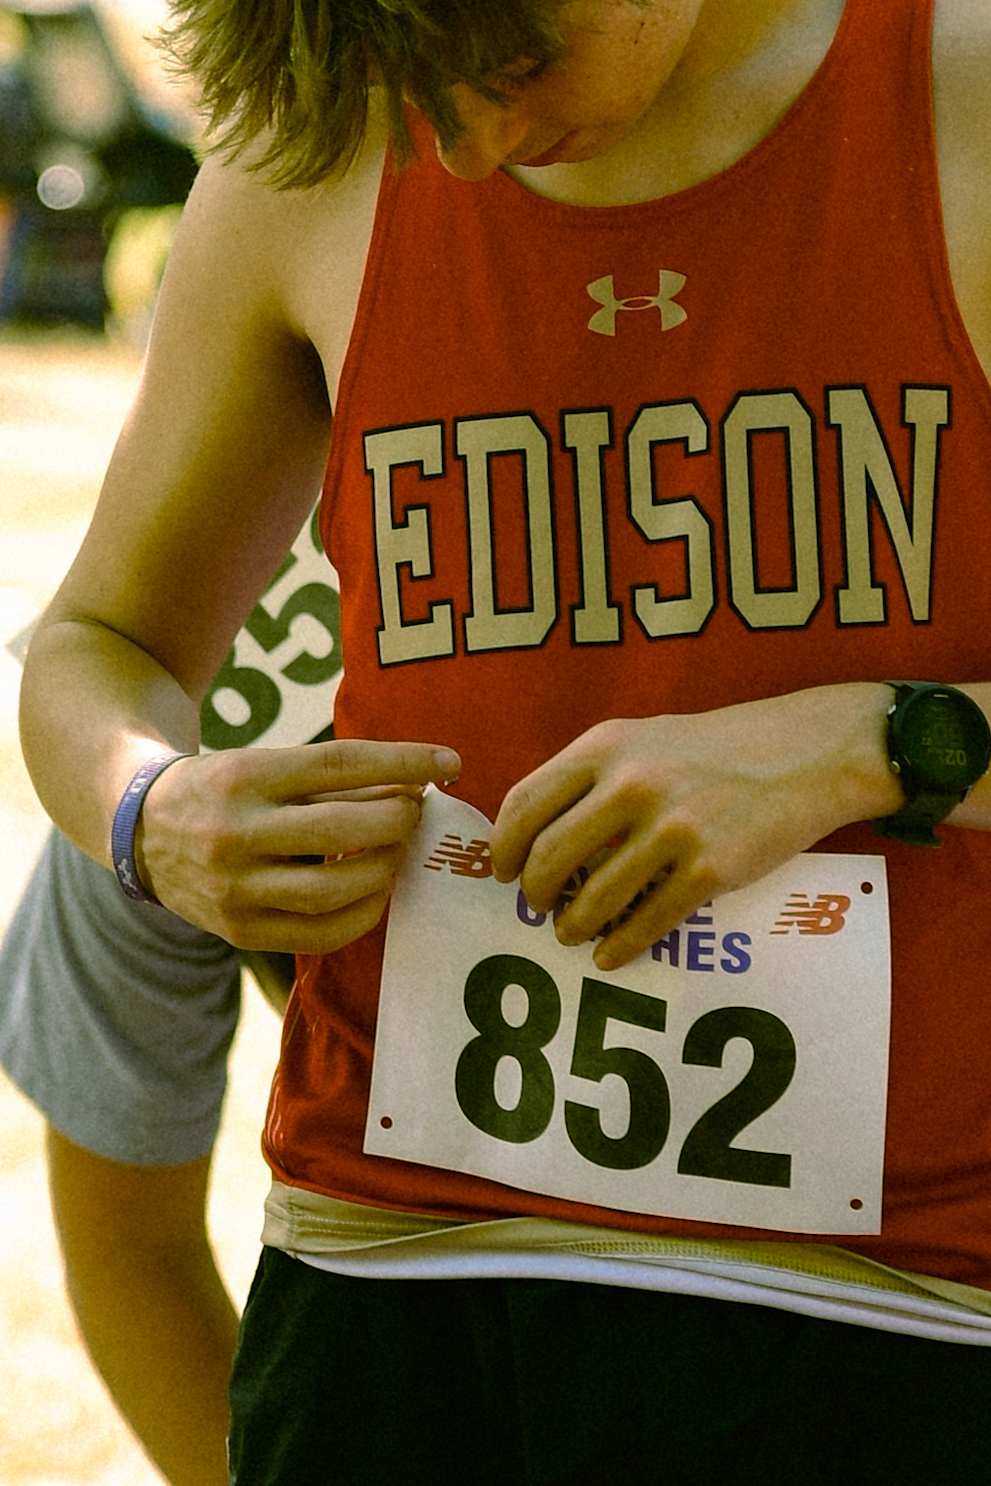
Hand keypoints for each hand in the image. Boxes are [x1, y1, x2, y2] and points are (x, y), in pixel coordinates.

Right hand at [137, 739, 460, 950]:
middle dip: (398, 821)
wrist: (141, 830)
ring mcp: (234, 888)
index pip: (341, 764)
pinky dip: (362, 915)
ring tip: (395, 852)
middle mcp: (234, 832)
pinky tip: (376, 893)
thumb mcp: (261, 764)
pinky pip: (319, 933)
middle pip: (344, 829)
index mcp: (244, 776)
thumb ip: (329, 777)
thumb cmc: (223, 789)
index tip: (448, 762)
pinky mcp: (239, 931)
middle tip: (414, 812)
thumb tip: (415, 783)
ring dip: (385, 869)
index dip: (403, 762)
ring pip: (336, 889)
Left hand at [489, 686, 896, 970]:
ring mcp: (672, 828)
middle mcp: (631, 784)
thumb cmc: (716, 748)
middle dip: (534, 894)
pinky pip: (646, 922)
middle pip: (549, 857)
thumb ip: (590, 776)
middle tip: (536, 907)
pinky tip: (610, 954)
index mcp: (605, 747)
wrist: (806, 752)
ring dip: (572, 926)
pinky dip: (619, 946)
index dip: (503, 848)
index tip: (503, 872)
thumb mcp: (643, 738)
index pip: (524, 804)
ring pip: (594, 897)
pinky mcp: (710, 868)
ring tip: (570, 933)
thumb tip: (535, 834)